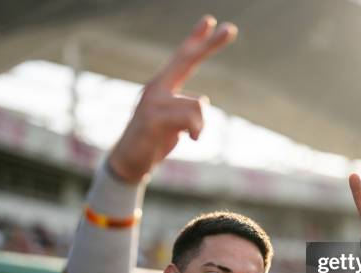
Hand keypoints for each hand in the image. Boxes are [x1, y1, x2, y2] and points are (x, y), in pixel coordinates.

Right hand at [109, 16, 237, 181]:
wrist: (129, 162)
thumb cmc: (153, 141)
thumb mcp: (174, 122)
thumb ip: (186, 107)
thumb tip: (203, 100)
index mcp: (162, 86)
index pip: (182, 58)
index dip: (196, 39)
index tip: (210, 21)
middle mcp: (156, 87)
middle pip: (187, 60)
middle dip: (210, 44)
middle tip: (231, 28)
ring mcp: (153, 100)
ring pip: (198, 105)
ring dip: (201, 125)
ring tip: (189, 136)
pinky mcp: (153, 117)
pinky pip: (191, 120)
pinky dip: (197, 132)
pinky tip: (188, 140)